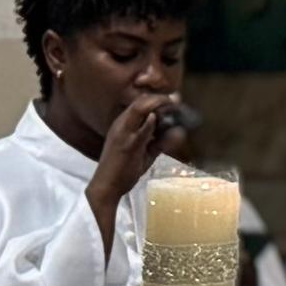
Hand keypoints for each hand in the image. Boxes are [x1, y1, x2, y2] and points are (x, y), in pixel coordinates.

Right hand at [82, 85, 174, 242]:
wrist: (107, 187)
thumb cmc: (124, 169)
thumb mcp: (146, 152)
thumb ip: (161, 141)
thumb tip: (179, 132)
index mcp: (124, 123)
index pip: (141, 102)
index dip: (159, 99)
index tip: (175, 101)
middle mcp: (122, 123)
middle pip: (141, 100)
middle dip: (162, 98)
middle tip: (177, 101)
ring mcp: (123, 132)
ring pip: (140, 107)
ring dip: (159, 104)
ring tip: (174, 106)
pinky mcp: (128, 144)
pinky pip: (142, 128)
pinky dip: (153, 121)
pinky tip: (161, 120)